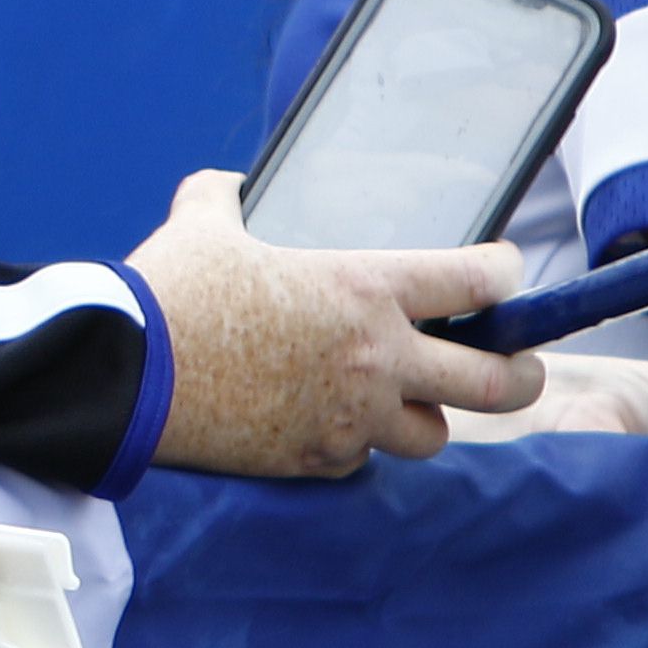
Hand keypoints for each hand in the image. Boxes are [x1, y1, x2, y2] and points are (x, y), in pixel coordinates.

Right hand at [123, 170, 547, 476]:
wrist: (124, 375)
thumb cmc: (168, 292)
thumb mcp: (202, 223)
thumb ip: (227, 199)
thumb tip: (228, 186)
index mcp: (365, 290)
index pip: (476, 281)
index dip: (505, 274)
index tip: (506, 275)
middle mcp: (377, 358)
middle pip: (494, 383)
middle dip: (522, 375)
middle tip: (523, 369)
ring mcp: (351, 418)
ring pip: (432, 434)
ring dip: (425, 415)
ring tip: (407, 401)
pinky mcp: (315, 460)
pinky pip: (359, 460)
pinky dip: (353, 443)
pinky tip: (327, 422)